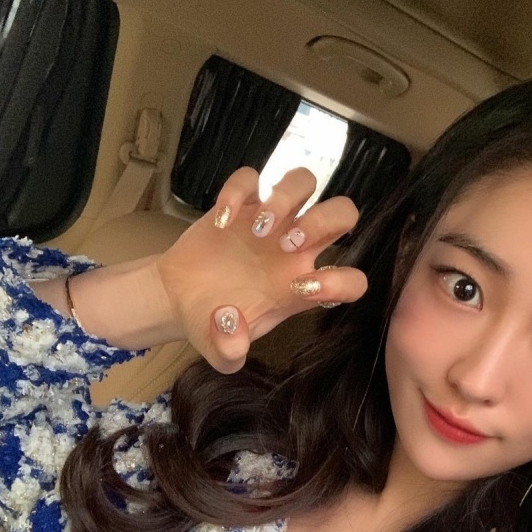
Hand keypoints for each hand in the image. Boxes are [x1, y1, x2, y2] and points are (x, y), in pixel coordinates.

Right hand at [156, 167, 365, 372]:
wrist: (179, 299)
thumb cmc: (211, 323)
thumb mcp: (219, 351)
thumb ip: (228, 353)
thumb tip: (232, 333)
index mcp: (303, 288)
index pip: (352, 281)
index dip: (341, 283)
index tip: (300, 290)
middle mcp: (296, 251)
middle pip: (343, 213)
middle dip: (323, 222)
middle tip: (286, 245)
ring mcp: (270, 222)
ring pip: (304, 182)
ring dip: (286, 198)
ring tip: (258, 229)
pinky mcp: (240, 204)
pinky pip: (250, 177)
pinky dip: (237, 191)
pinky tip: (222, 220)